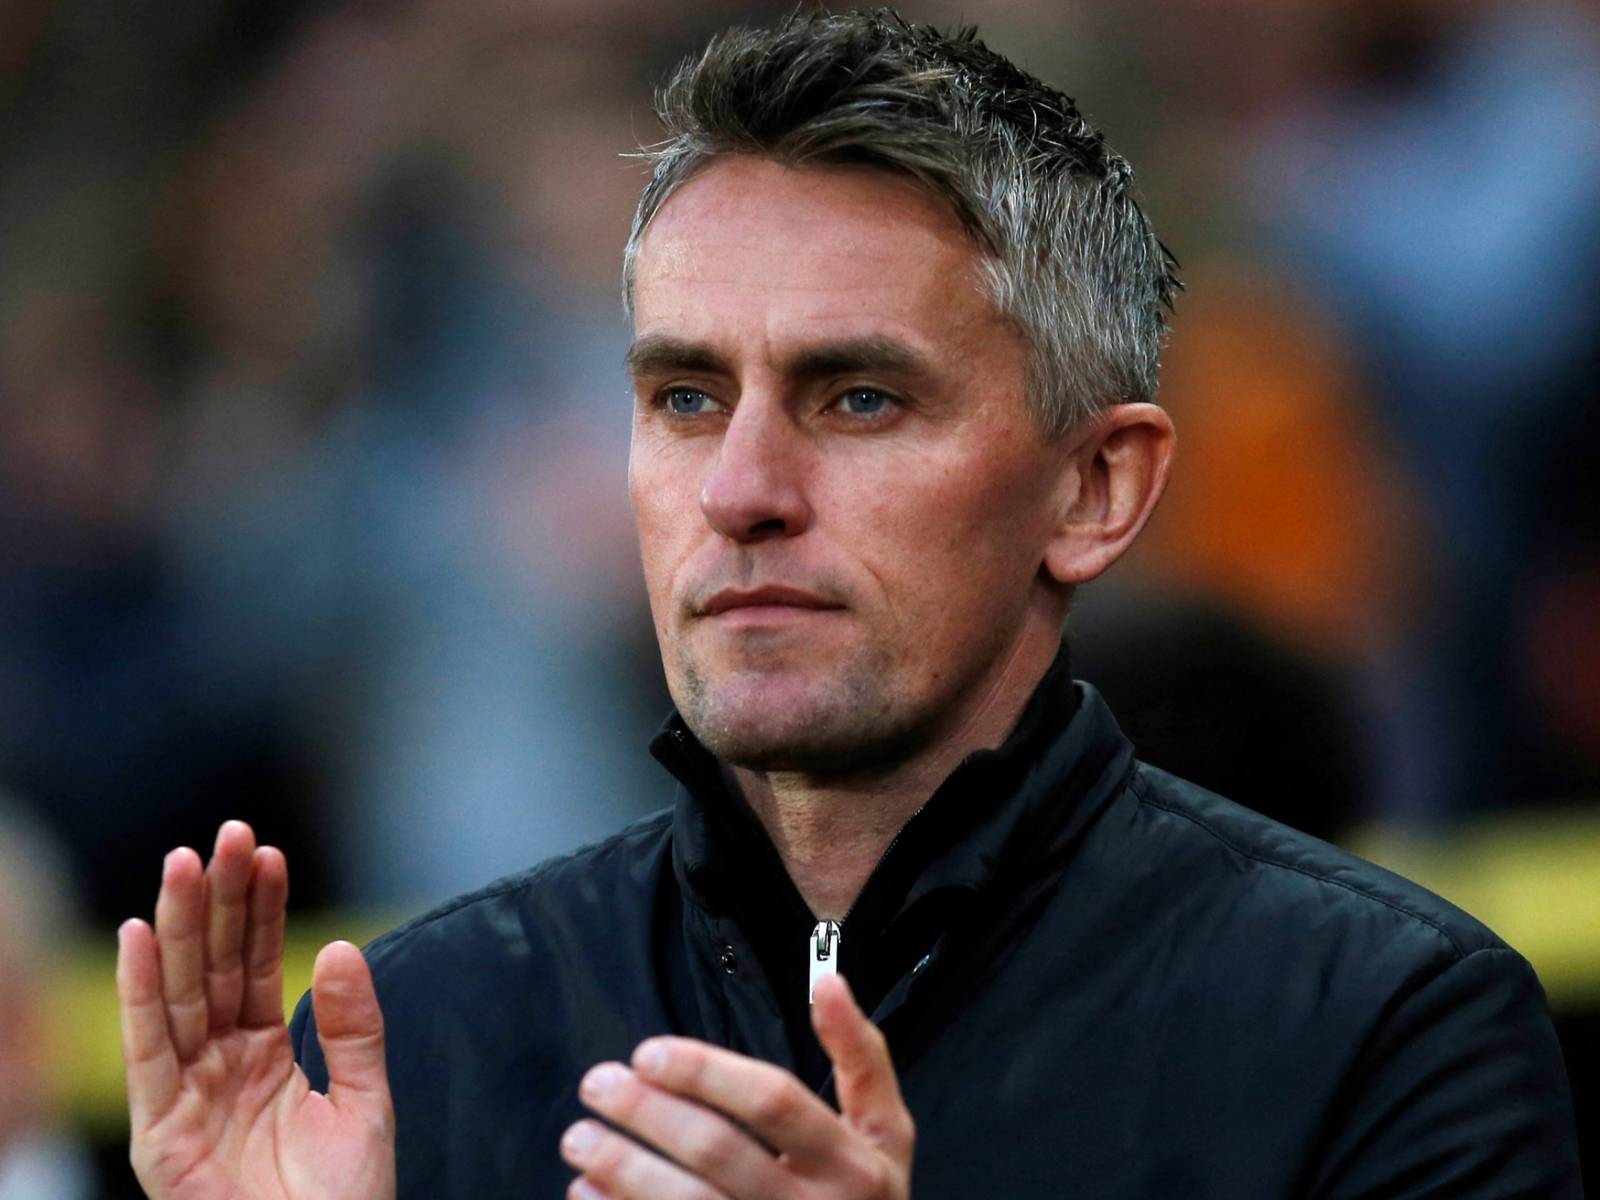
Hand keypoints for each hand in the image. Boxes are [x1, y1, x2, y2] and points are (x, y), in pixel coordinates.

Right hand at [117, 821, 395, 1199]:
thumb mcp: (364, 1102)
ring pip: (180, 994)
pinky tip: (139, 935)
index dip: (262, 909)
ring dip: (181, 926)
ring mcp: (186, 1094)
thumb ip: (354, 1028)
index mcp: (264, 1054)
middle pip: (216, 966)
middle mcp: (219, 1064)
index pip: (259, 963)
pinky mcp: (160, 1133)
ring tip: (187, 861)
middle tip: (230, 833)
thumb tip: (341, 947)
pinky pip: (148, 1052)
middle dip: (220, 899)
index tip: (268, 852)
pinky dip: (139, 993)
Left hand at [561, 973, 913, 1198]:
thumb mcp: (888, 1130)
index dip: (707, 1072)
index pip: (774, 1101)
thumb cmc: (864, 1199)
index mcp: (852, 1164)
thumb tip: (829, 981)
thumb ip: (861, 1055)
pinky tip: (588, 1192)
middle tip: (597, 1084)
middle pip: (719, 1152)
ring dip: (623, 1169)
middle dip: (648, 1113)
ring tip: (580, 1137)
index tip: (648, 1052)